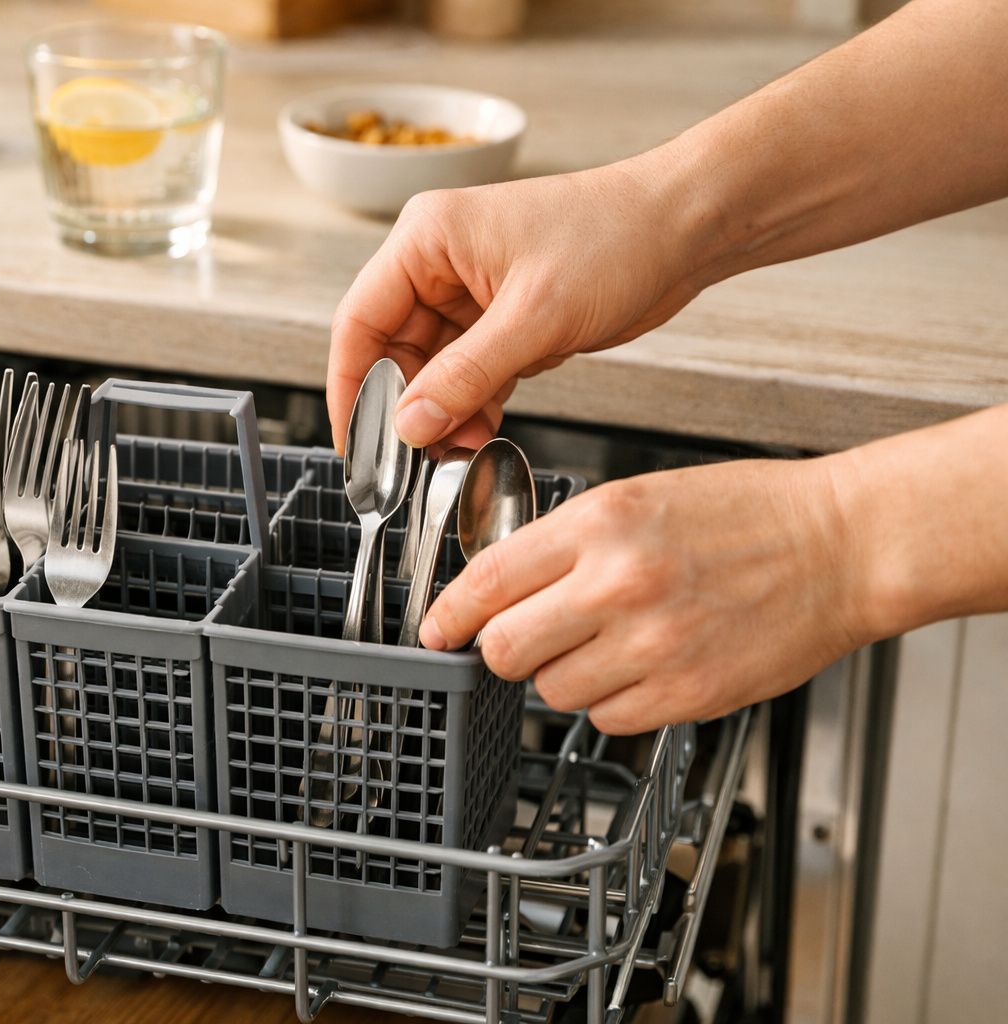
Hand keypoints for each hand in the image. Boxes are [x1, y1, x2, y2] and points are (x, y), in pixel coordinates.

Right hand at [327, 158, 705, 452]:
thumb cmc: (617, 237)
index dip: (351, 388)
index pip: (360, 321)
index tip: (357, 443)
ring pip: (430, 369)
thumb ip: (465, 376)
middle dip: (404, 409)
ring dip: (441, 414)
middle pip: (391, 351)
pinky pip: (468, 373)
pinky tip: (479, 434)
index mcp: (427, 239)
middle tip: (414, 461)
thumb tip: (409, 425)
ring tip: (457, 451)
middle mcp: (439, 262)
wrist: (687, 227)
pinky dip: (471, 406)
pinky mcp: (503, 318)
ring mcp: (471, 292)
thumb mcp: (535, 316)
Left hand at [419, 457, 872, 733]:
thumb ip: (565, 540)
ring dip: (563, 675)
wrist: (842, 545)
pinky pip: (608, 719)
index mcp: (602, 523)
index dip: (448, 612)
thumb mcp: (640, 497)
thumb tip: (497, 584)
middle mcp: (620, 584)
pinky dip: (613, 702)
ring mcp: (654, 644)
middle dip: (502, 649)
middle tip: (523, 640)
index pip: (487, 580)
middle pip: (503, 648)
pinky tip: (643, 667)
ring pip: (552, 691)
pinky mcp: (687, 692)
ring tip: (606, 644)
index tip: (437, 628)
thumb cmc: (748, 515)